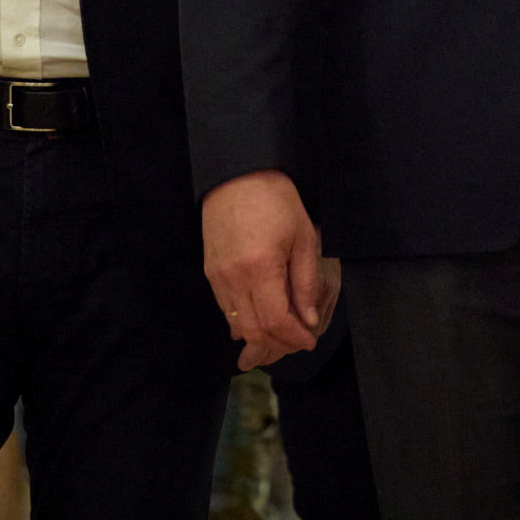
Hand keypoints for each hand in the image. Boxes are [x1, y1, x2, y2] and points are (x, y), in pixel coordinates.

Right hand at [201, 169, 326, 370]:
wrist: (237, 175)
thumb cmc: (275, 200)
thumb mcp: (303, 237)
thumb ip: (306, 283)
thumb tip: (309, 319)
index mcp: (260, 268)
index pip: (275, 322)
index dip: (294, 338)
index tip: (309, 340)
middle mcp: (233, 278)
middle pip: (253, 331)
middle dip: (278, 344)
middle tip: (297, 342)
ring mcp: (218, 277)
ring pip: (237, 324)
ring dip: (260, 336)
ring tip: (281, 335)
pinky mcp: (210, 272)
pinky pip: (226, 309)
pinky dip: (244, 321)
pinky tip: (260, 319)